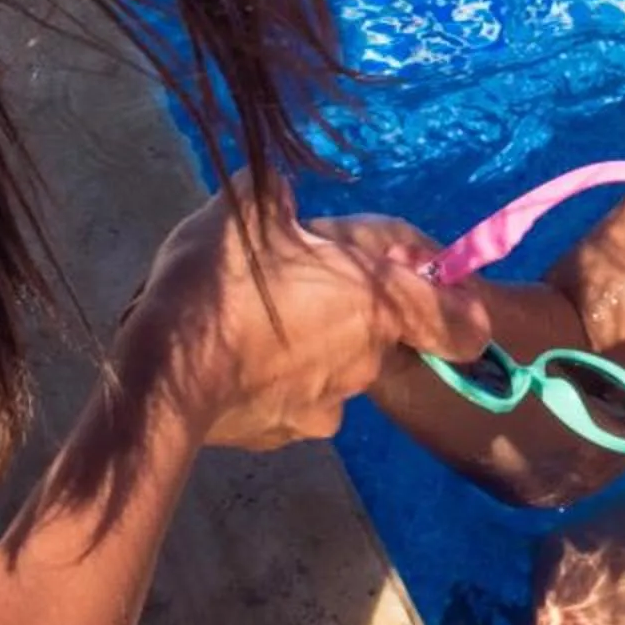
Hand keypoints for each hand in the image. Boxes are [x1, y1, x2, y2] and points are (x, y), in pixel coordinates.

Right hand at [121, 188, 493, 451]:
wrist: (160, 380)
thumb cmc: (218, 288)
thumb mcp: (245, 213)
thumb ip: (275, 196)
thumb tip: (278, 190)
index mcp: (378, 304)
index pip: (464, 324)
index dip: (456, 309)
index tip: (426, 291)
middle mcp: (368, 361)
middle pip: (384, 333)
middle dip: (352, 310)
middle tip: (299, 286)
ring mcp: (329, 406)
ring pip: (338, 366)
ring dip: (312, 345)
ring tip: (255, 323)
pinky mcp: (286, 435)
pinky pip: (295, 400)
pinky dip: (275, 382)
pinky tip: (235, 360)